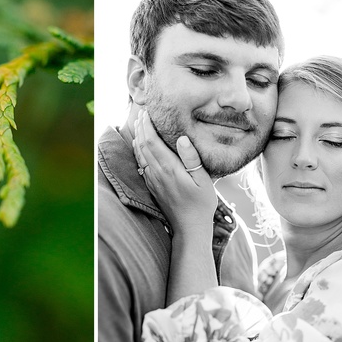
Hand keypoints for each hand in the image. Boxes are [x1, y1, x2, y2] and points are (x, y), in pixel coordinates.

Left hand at [133, 110, 217, 235]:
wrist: (189, 228)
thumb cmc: (201, 204)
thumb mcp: (203, 180)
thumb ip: (192, 159)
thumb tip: (182, 138)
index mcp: (169, 169)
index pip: (152, 142)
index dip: (148, 126)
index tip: (147, 113)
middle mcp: (157, 173)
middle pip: (143, 145)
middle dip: (141, 128)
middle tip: (142, 114)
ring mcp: (153, 181)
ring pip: (140, 155)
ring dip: (138, 138)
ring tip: (140, 125)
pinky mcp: (152, 187)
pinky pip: (141, 164)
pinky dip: (138, 152)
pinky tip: (140, 147)